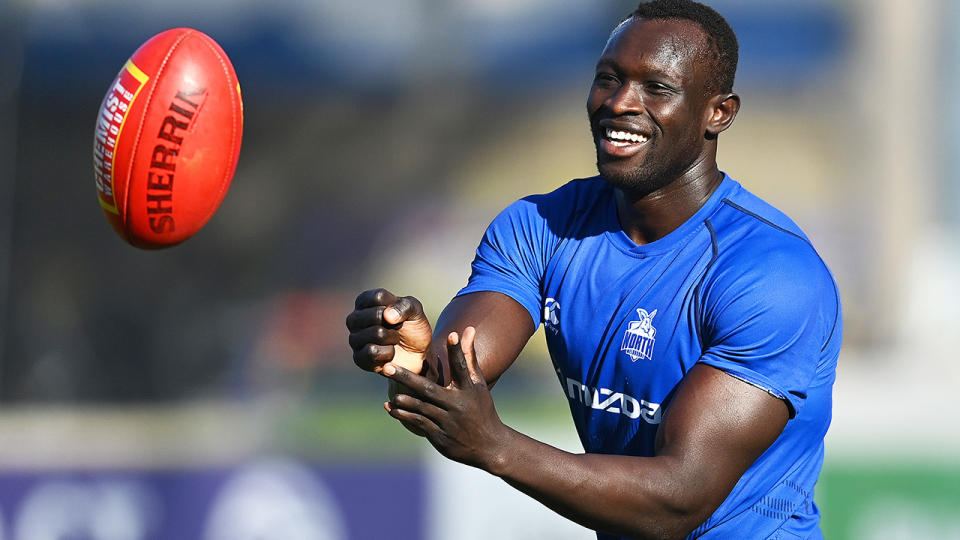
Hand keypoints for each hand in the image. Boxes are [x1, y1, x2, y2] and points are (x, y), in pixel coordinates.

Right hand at [346, 288, 432, 373]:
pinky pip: (372, 352)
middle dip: (394, 324)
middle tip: (397, 328)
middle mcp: (355, 319)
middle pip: (375, 315)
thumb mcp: (415, 310)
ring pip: (376, 333)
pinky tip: (389, 353)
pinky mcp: (358, 358)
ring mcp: (354, 339)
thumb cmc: (412, 326)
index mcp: (364, 301)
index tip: (398, 313)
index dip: (395, 307)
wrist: (417, 353)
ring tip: (393, 340)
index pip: (377, 297)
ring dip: (392, 338)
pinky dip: (388, 353)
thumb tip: (388, 316)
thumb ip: (404, 306)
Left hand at [383, 327, 511, 470]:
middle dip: (407, 378)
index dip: (457, 351)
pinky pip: (419, 423)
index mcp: (470, 390)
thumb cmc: (481, 408)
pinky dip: (403, 415)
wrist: (489, 446)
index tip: (451, 335)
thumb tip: (468, 329)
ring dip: (404, 400)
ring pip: (421, 408)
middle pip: (429, 389)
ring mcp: (448, 422)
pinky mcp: (440, 436)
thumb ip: (468, 357)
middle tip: (387, 367)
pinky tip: (390, 407)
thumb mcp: (477, 384)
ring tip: (389, 389)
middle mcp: (459, 405)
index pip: (462, 367)